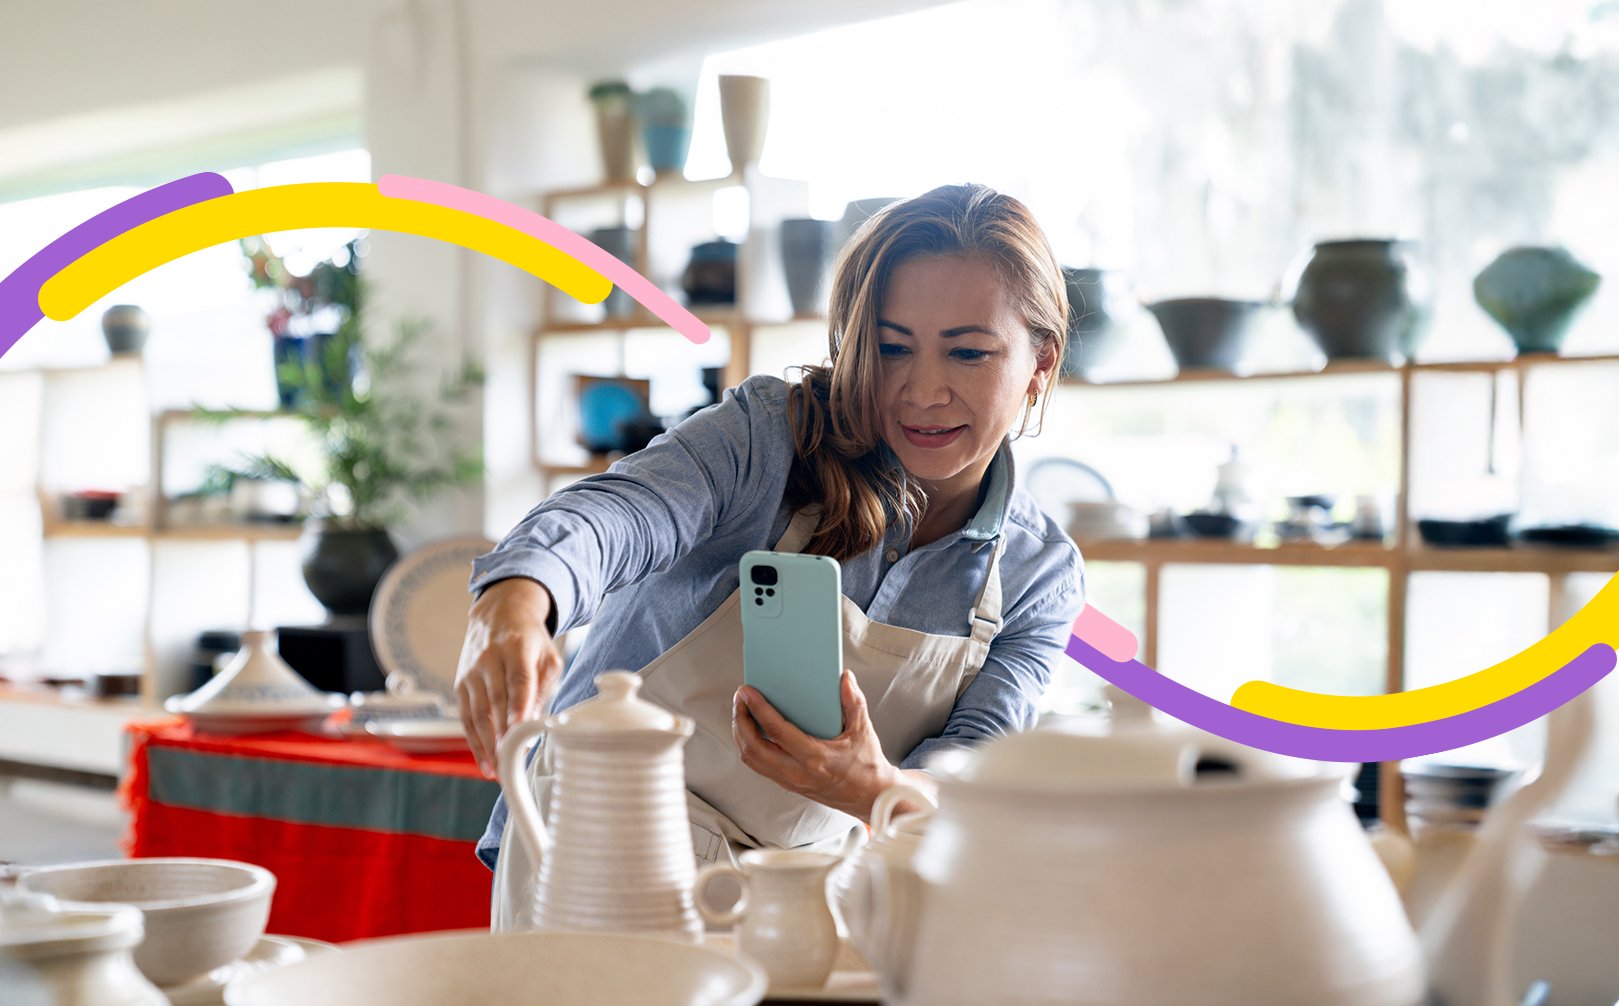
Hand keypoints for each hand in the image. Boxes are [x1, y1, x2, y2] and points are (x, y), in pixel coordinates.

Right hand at [454, 577, 563, 777]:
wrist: (498, 615)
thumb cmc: (530, 641)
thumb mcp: (547, 657)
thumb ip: (542, 689)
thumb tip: (534, 726)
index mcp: (517, 647)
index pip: (519, 680)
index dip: (520, 706)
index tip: (521, 730)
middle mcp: (489, 659)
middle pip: (496, 701)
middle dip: (502, 734)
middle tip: (512, 762)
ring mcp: (471, 672)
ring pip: (478, 713)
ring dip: (487, 744)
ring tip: (498, 770)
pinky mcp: (460, 684)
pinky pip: (466, 717)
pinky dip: (475, 741)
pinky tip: (485, 761)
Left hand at [732, 670, 901, 821]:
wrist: (870, 797)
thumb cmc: (866, 766)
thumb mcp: (863, 731)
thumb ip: (854, 702)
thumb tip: (844, 678)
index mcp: (815, 758)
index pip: (777, 731)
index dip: (758, 709)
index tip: (748, 692)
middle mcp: (797, 773)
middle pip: (753, 747)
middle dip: (741, 720)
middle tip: (740, 699)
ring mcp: (790, 781)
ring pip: (751, 759)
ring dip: (741, 734)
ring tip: (741, 712)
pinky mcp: (788, 785)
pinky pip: (758, 766)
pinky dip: (749, 746)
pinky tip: (751, 730)